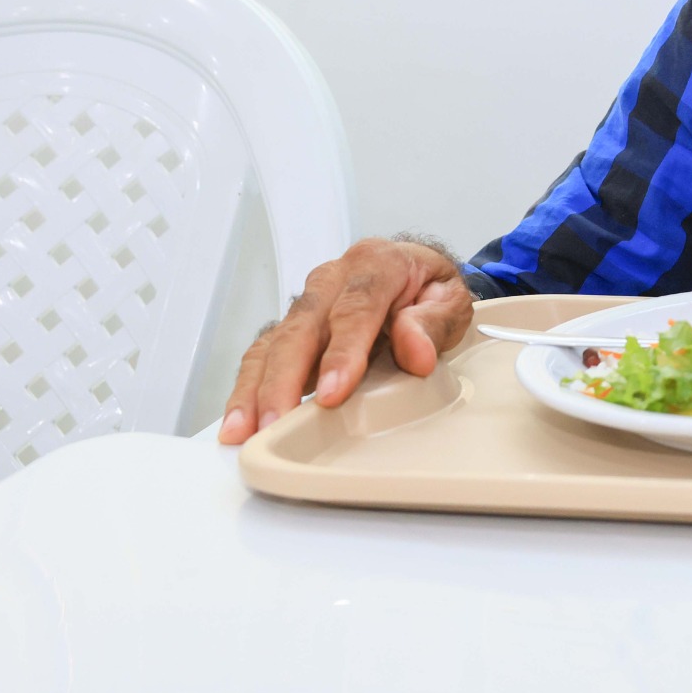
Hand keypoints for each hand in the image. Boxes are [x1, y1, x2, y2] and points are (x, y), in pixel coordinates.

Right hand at [216, 238, 474, 444]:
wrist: (413, 270)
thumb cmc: (428, 288)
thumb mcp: (451, 299)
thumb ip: (434, 322)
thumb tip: (416, 350)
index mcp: (377, 263)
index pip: (356, 307)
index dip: (341, 351)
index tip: (333, 391)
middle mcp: (333, 278)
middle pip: (303, 326)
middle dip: (286, 377)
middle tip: (277, 420)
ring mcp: (308, 302)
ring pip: (274, 342)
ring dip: (257, 388)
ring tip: (246, 429)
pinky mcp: (291, 327)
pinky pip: (263, 355)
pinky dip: (248, 388)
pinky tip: (240, 421)